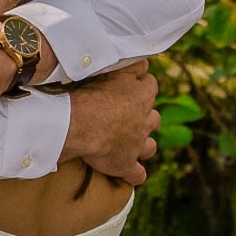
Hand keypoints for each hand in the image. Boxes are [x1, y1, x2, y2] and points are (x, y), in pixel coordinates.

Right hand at [61, 59, 160, 185]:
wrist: (81, 124)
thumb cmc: (92, 93)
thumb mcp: (112, 70)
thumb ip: (129, 65)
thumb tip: (141, 61)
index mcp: (142, 95)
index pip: (150, 85)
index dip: (141, 86)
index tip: (131, 86)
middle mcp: (145, 120)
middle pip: (154, 117)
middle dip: (145, 117)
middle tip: (128, 116)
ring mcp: (138, 144)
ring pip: (150, 146)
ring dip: (144, 145)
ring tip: (133, 144)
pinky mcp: (126, 164)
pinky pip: (137, 174)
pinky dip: (135, 174)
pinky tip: (130, 174)